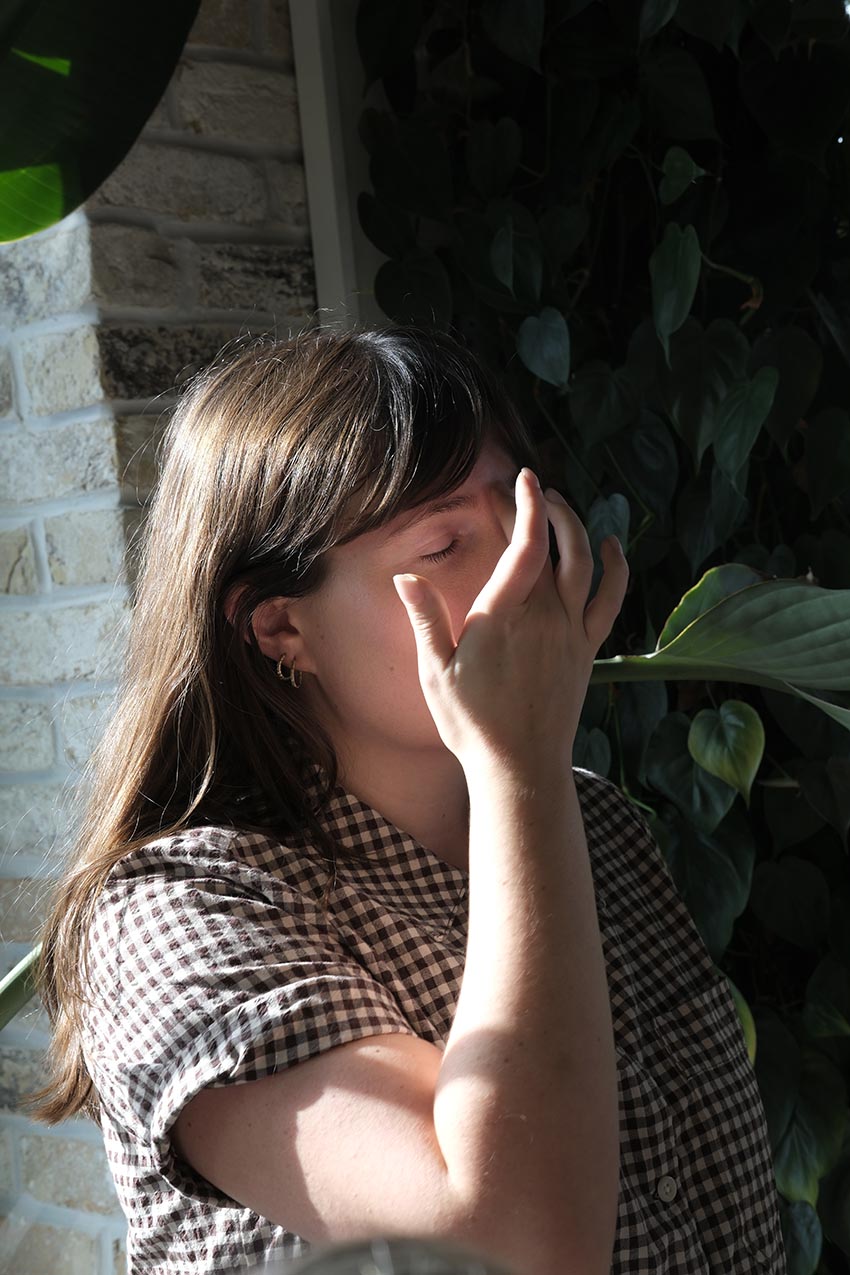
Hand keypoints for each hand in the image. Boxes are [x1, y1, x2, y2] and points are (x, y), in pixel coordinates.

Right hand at [393, 468, 628, 773]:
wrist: (520, 768)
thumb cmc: (472, 724)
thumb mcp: (435, 673)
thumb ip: (425, 620)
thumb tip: (405, 577)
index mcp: (503, 617)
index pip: (524, 546)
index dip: (526, 506)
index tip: (521, 478)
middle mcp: (544, 618)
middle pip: (557, 546)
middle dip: (547, 507)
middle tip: (530, 488)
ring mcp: (571, 633)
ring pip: (585, 565)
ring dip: (577, 528)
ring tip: (560, 505)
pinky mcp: (586, 650)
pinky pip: (610, 600)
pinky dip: (615, 570)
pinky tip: (611, 547)